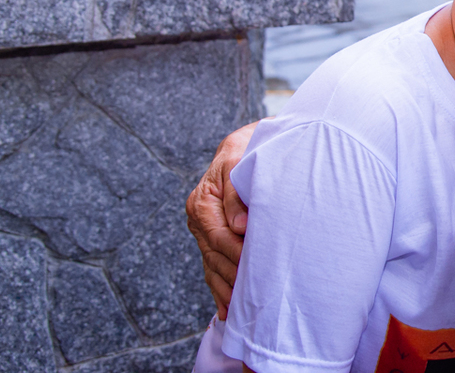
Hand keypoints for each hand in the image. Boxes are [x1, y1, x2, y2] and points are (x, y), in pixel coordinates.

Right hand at [186, 121, 258, 318]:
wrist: (243, 146)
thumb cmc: (245, 151)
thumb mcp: (238, 162)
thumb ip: (237, 193)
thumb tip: (239, 226)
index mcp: (202, 202)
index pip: (220, 237)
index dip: (237, 254)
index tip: (255, 267)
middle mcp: (199, 220)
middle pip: (215, 256)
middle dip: (234, 275)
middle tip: (254, 293)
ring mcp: (204, 232)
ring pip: (213, 266)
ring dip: (226, 288)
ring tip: (242, 309)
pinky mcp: (212, 239)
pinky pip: (212, 269)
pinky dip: (220, 289)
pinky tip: (228, 309)